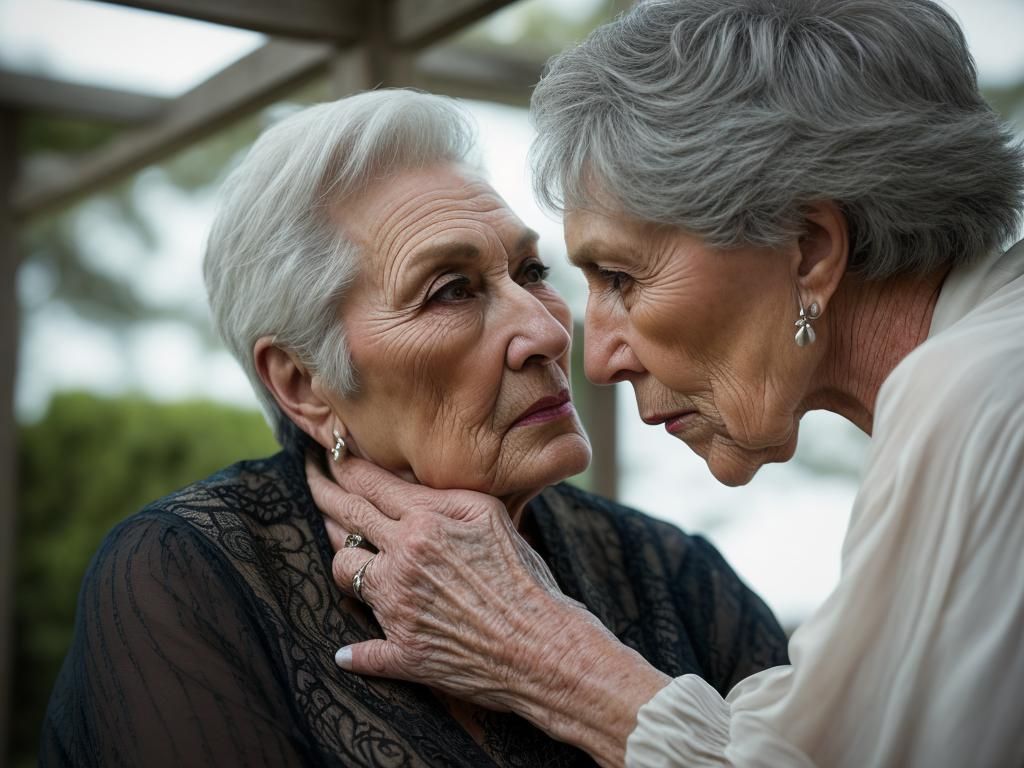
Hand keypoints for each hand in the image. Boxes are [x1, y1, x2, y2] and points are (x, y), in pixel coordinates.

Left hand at [307, 455, 584, 699]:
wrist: (544, 647)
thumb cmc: (526, 579)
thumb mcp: (489, 516)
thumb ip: (442, 497)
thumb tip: (403, 488)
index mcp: (425, 523)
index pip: (368, 485)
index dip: (342, 465)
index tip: (329, 455)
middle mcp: (402, 561)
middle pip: (346, 520)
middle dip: (322, 492)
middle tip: (311, 478)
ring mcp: (397, 608)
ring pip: (344, 571)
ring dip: (342, 557)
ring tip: (342, 546)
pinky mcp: (402, 652)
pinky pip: (362, 649)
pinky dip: (355, 651)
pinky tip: (347, 652)